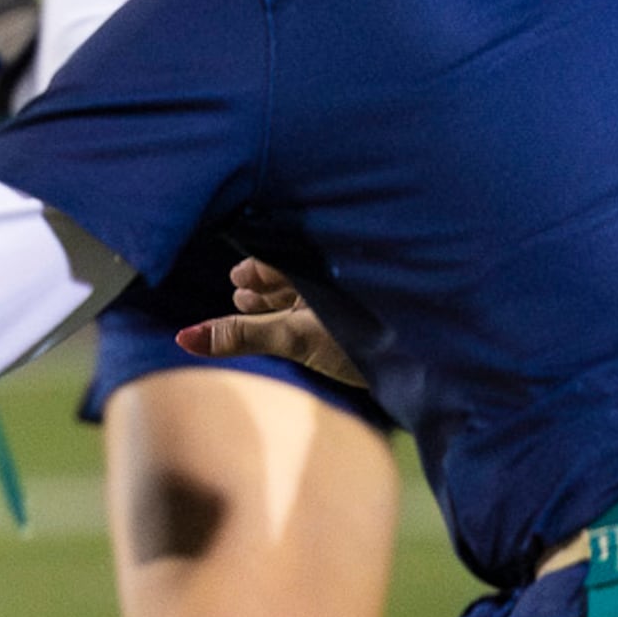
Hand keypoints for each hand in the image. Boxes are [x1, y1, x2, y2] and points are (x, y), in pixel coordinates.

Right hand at [175, 258, 367, 389]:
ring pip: (315, 285)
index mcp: (320, 260)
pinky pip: (337, 300)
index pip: (278, 251)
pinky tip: (311, 324)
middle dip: (268, 281)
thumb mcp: (293, 337)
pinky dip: (313, 309)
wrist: (434, 365)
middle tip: (243, 291)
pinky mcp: (379, 310)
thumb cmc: (365, 339)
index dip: (255, 267)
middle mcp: (341, 267)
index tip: (237, 278)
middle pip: (295, 267)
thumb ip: (239, 336)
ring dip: (287, 296)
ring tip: (264, 304)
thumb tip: (183, 338)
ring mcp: (362, 289)